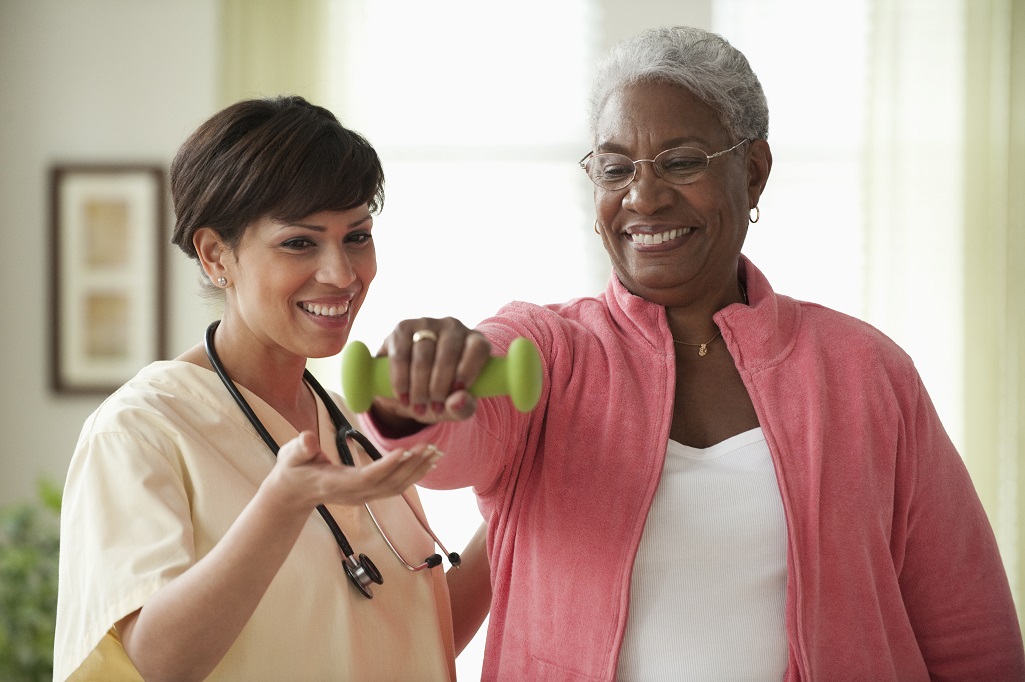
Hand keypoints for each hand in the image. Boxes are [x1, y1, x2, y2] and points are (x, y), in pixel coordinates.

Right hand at [265, 431, 442, 513]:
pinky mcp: (369, 493)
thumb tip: (307, 438)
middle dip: (411, 467)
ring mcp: (363, 496)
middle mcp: (355, 494)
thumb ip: (301, 448)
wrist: (294, 493)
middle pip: (388, 483)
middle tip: (430, 446)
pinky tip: (426, 463)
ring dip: (418, 471)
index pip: (366, 477)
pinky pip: (396, 487)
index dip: (386, 466)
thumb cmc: (293, 470)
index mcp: (337, 484)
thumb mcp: (291, 456)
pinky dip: (413, 475)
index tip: (404, 451)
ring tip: (436, 453)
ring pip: (396, 487)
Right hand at [374, 317, 491, 423]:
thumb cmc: (442, 395)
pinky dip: (400, 378)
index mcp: (475, 341)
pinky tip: (402, 394)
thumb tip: (457, 402)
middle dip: (439, 387)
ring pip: (423, 355)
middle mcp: (453, 327)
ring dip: (419, 386)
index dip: (469, 369)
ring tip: (418, 406)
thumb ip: (463, 408)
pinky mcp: (403, 327)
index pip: (478, 348)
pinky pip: (401, 354)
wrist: (410, 385)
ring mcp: (427, 324)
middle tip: (434, 408)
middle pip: (448, 354)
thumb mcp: (456, 406)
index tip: (458, 391)